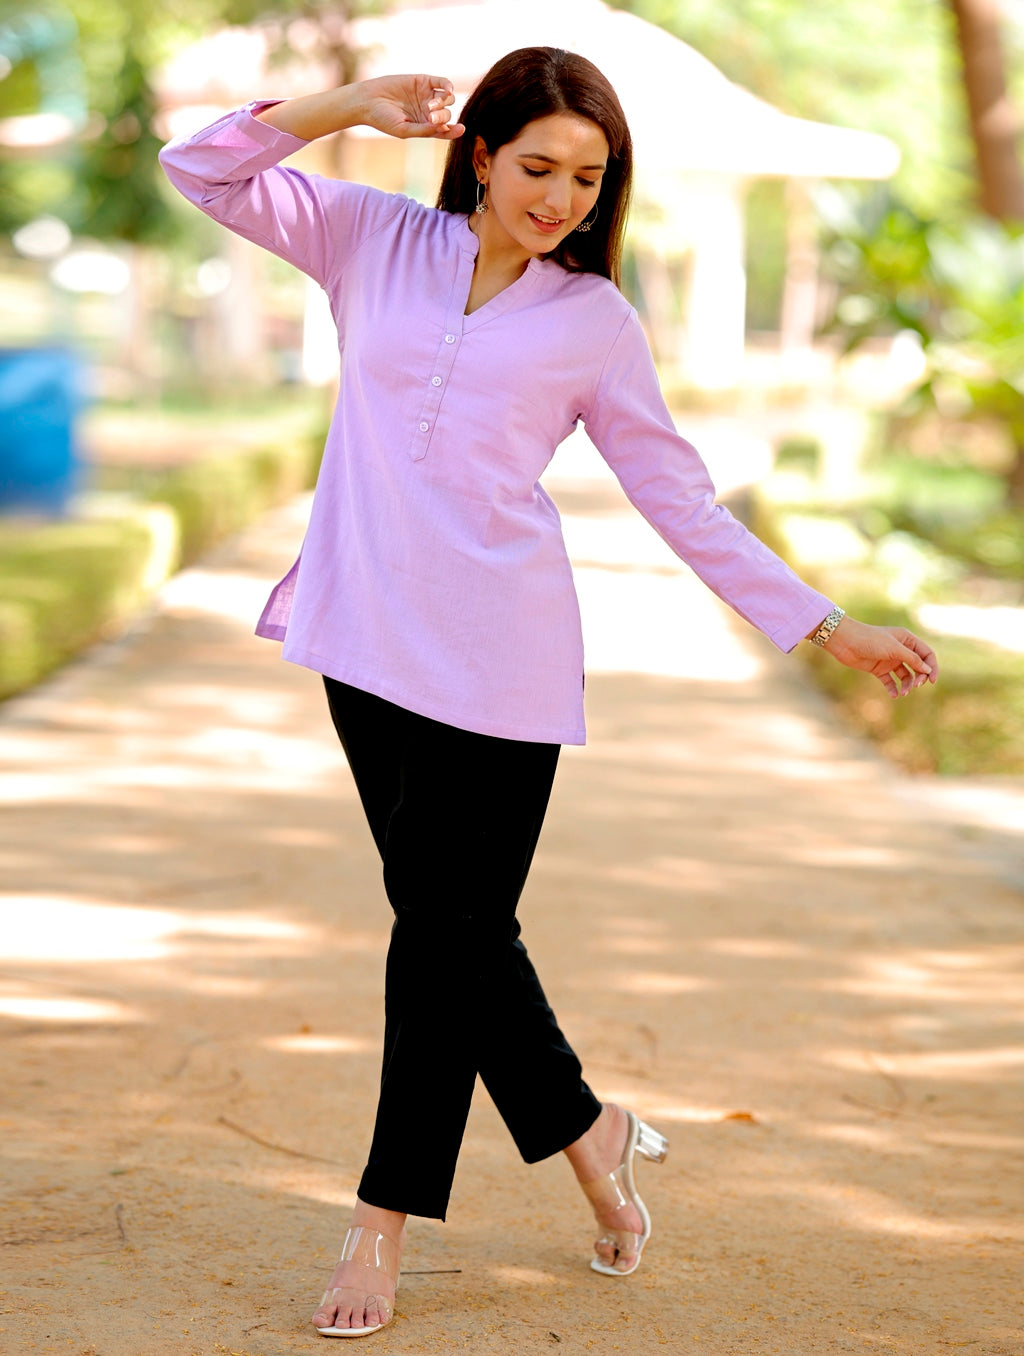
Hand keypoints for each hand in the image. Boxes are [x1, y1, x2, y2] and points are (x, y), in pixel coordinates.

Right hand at [357, 74, 464, 139]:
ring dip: (443, 103)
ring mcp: (426, 96)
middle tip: (431, 117)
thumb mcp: (405, 130)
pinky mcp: (423, 81)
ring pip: (447, 100)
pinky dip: (447, 85)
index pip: (445, 130)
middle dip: (442, 117)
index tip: (461, 129)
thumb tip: (443, 129)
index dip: (455, 131)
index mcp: (425, 127)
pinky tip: (448, 90)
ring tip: (430, 105)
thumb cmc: (383, 119)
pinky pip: (442, 83)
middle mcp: (428, 112)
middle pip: (446, 115)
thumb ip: (424, 130)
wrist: (368, 101)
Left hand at [823, 616, 937, 698]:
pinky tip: (894, 695)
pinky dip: (893, 688)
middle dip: (919, 677)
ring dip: (907, 685)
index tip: (931, 680)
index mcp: (907, 640)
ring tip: (903, 693)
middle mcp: (900, 649)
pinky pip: (890, 681)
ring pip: (905, 675)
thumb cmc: (870, 640)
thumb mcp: (894, 649)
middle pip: (918, 666)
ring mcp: (890, 660)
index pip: (927, 654)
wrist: (845, 641)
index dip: (932, 667)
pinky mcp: (879, 669)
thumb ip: (912, 659)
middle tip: (915, 686)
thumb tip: (928, 669)